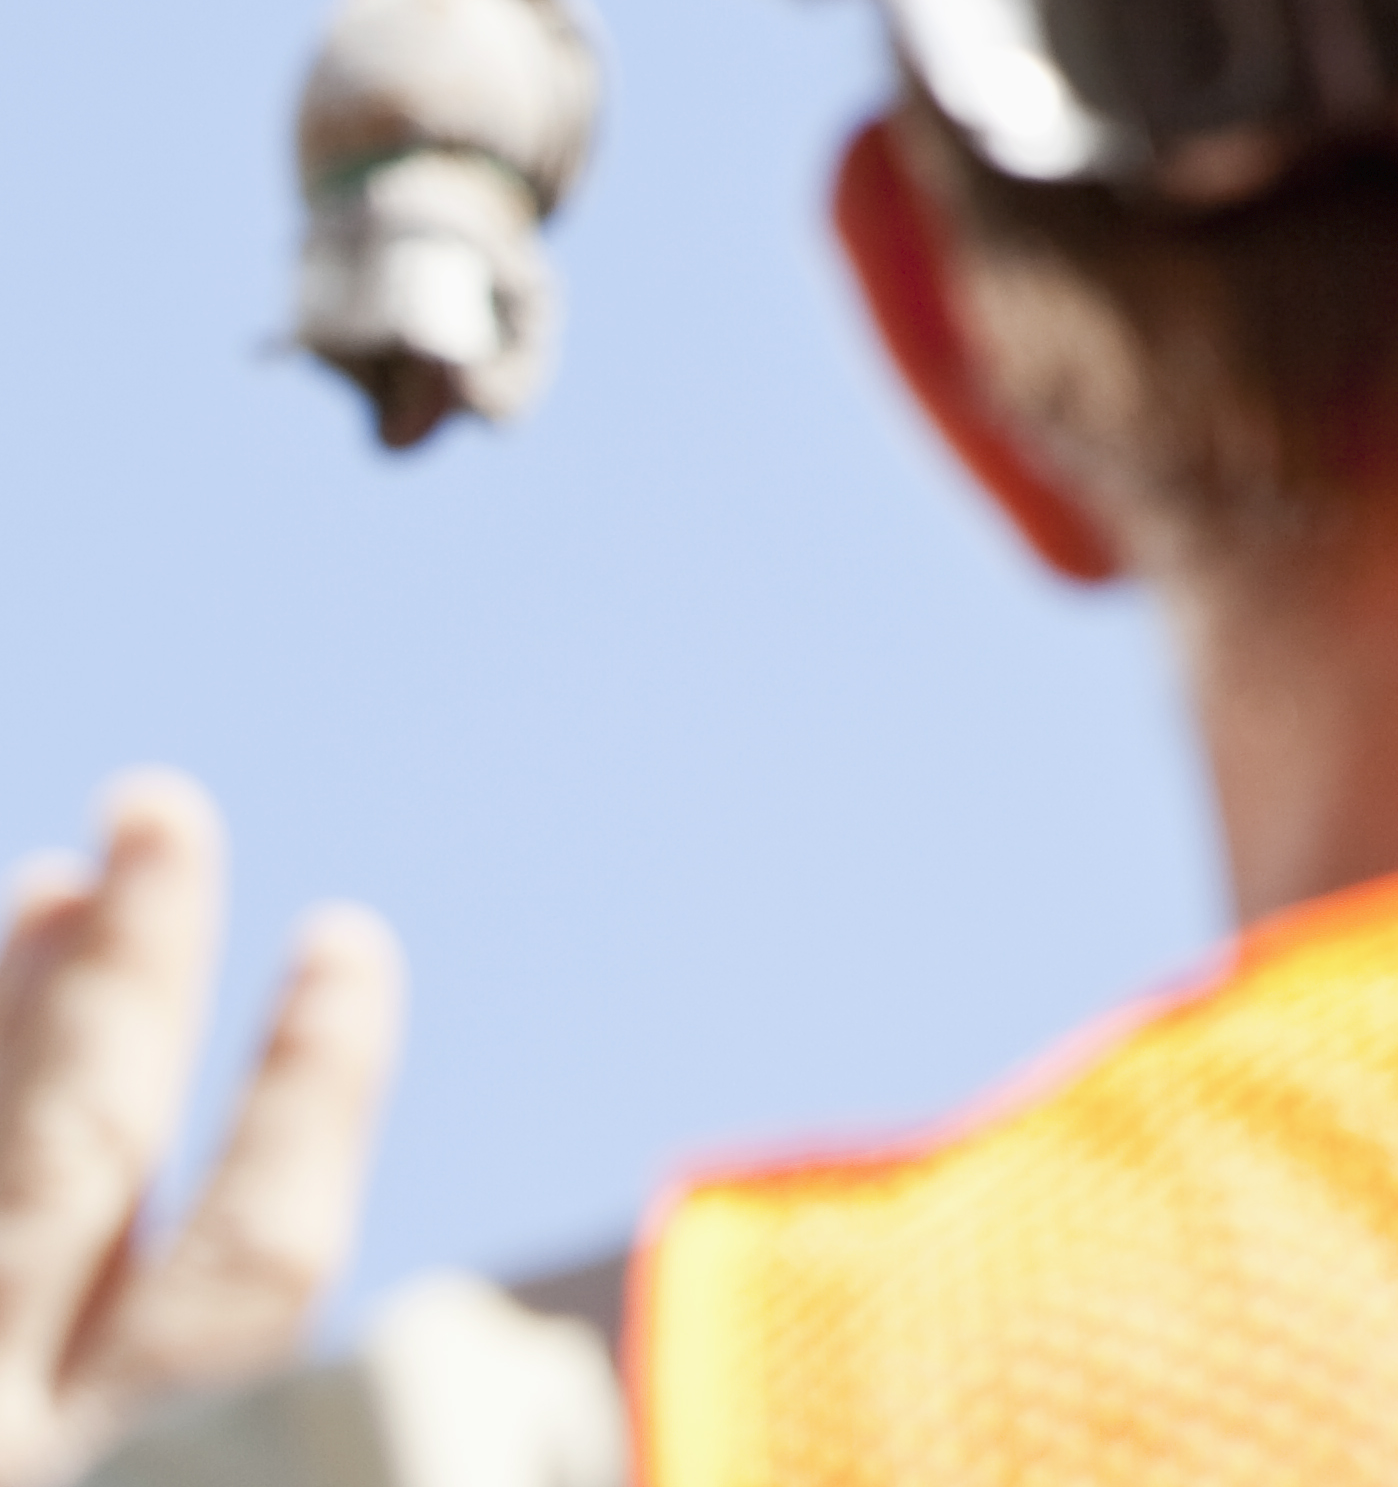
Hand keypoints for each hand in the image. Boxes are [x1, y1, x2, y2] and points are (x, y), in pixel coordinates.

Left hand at [0, 778, 403, 1486]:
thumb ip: (381, 1444)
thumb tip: (516, 1383)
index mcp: (154, 1475)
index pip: (254, 1250)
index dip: (311, 1088)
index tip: (346, 942)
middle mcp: (13, 1431)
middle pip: (71, 1160)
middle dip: (127, 978)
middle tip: (155, 806)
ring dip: (4, 1023)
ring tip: (44, 888)